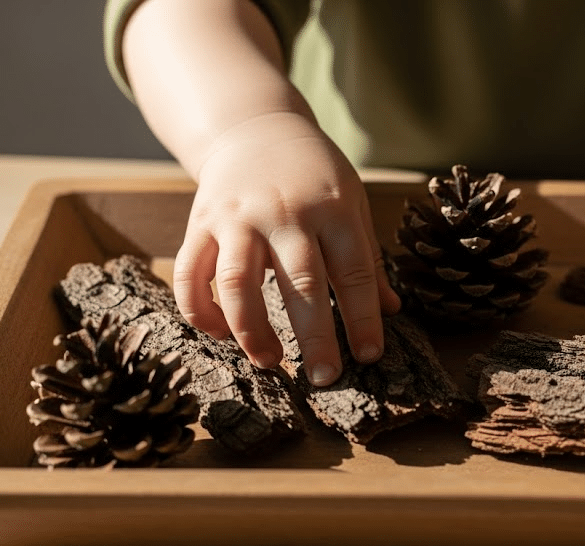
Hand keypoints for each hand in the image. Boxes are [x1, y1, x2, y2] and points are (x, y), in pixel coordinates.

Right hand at [173, 111, 401, 385]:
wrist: (255, 128)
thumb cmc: (314, 174)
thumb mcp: (352, 203)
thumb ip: (368, 258)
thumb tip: (391, 310)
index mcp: (332, 208)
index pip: (353, 272)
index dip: (362, 318)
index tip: (369, 356)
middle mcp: (285, 212)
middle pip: (300, 283)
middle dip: (314, 337)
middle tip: (325, 378)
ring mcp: (238, 217)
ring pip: (238, 282)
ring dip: (252, 330)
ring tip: (270, 362)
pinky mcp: (201, 223)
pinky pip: (192, 273)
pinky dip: (200, 310)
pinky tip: (219, 335)